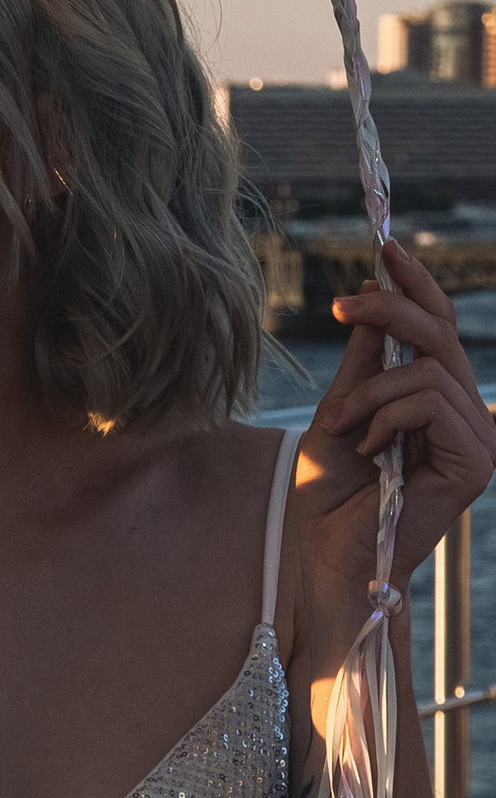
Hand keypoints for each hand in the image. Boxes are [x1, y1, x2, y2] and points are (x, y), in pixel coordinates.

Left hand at [305, 237, 492, 603]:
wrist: (320, 550)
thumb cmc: (328, 488)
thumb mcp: (343, 403)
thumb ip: (367, 353)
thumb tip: (374, 289)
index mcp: (440, 399)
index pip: (440, 328)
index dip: (418, 284)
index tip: (385, 247)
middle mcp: (468, 415)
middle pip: (440, 334)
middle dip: (388, 309)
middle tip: (337, 305)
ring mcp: (477, 439)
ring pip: (428, 370)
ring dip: (370, 391)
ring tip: (343, 425)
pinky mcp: (475, 463)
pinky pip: (431, 403)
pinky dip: (386, 415)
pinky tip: (367, 448)